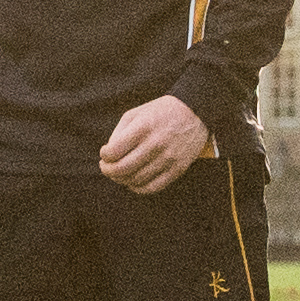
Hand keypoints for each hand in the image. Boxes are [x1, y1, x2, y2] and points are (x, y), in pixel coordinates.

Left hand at [98, 95, 213, 195]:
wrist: (195, 112)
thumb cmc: (160, 112)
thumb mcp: (136, 113)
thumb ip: (119, 132)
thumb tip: (109, 155)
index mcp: (143, 127)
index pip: (114, 151)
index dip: (104, 156)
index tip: (104, 154)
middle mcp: (156, 144)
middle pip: (123, 168)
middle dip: (108, 171)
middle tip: (106, 167)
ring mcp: (168, 158)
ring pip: (136, 180)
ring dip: (122, 180)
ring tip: (119, 174)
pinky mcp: (178, 169)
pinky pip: (153, 187)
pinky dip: (139, 188)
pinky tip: (133, 182)